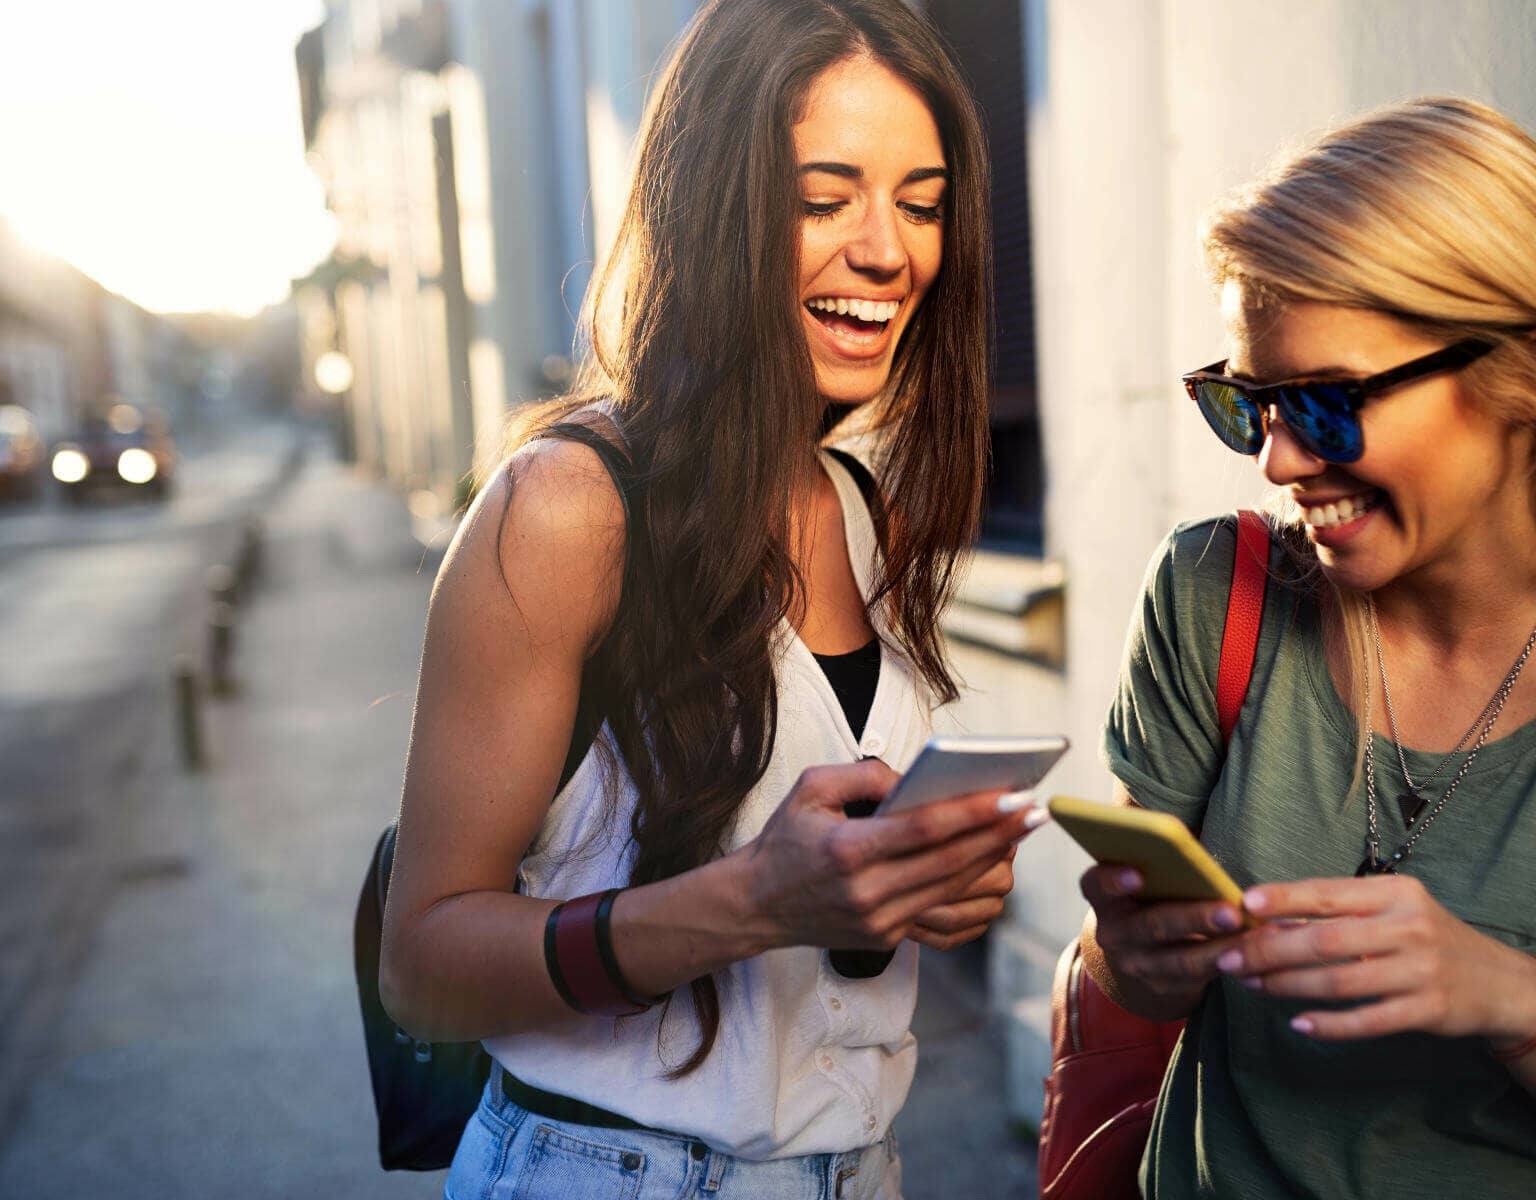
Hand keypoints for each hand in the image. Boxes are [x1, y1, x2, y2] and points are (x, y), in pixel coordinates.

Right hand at [742, 761, 1034, 951]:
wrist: (756, 905)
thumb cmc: (785, 839)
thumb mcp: (810, 789)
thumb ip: (865, 776)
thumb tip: (915, 779)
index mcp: (847, 851)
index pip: (924, 831)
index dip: (973, 813)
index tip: (1012, 796)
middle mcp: (867, 893)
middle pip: (951, 864)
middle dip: (999, 836)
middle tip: (1034, 812)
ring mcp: (880, 924)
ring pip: (955, 895)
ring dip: (994, 865)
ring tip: (1016, 837)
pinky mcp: (888, 940)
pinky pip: (946, 924)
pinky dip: (976, 902)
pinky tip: (994, 876)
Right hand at [1081, 865, 1246, 1010]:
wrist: (1137, 954)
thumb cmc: (1149, 896)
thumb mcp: (1142, 879)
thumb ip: (1155, 861)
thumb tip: (1186, 838)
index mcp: (1103, 897)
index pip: (1096, 884)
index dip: (1113, 879)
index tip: (1137, 872)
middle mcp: (1112, 933)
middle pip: (1151, 925)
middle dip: (1193, 918)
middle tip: (1230, 912)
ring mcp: (1136, 965)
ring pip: (1180, 959)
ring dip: (1219, 947)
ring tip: (1250, 934)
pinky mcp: (1164, 987)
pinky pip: (1199, 978)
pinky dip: (1229, 962)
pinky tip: (1255, 950)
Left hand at [1218, 875, 1535, 1044]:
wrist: (1497, 981)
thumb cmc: (1426, 937)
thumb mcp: (1394, 910)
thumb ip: (1341, 912)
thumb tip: (1269, 917)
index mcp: (1394, 894)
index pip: (1327, 893)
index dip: (1283, 898)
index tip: (1244, 904)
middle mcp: (1408, 927)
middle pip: (1325, 940)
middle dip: (1269, 950)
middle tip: (1230, 958)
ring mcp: (1419, 970)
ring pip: (1339, 981)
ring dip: (1288, 986)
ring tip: (1252, 985)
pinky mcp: (1428, 1010)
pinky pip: (1368, 1020)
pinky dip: (1329, 1024)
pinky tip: (1298, 1024)